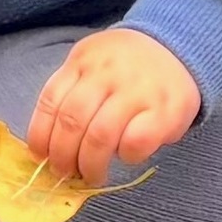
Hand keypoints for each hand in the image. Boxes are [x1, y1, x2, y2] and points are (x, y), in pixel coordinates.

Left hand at [26, 25, 202, 185]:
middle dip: (63, 157)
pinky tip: (127, 155)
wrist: (180, 47)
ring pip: (99, 137)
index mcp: (84, 59)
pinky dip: (126, 156)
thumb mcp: (94, 64)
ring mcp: (137, 89)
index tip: (41, 157)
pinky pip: (135, 143)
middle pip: (72, 122)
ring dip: (90, 164)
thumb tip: (45, 146)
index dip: (41, 136)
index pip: (51, 101)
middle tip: (66, 173)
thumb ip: (72, 93)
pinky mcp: (165, 109)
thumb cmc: (128, 66)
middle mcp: (108, 71)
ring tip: (92, 175)